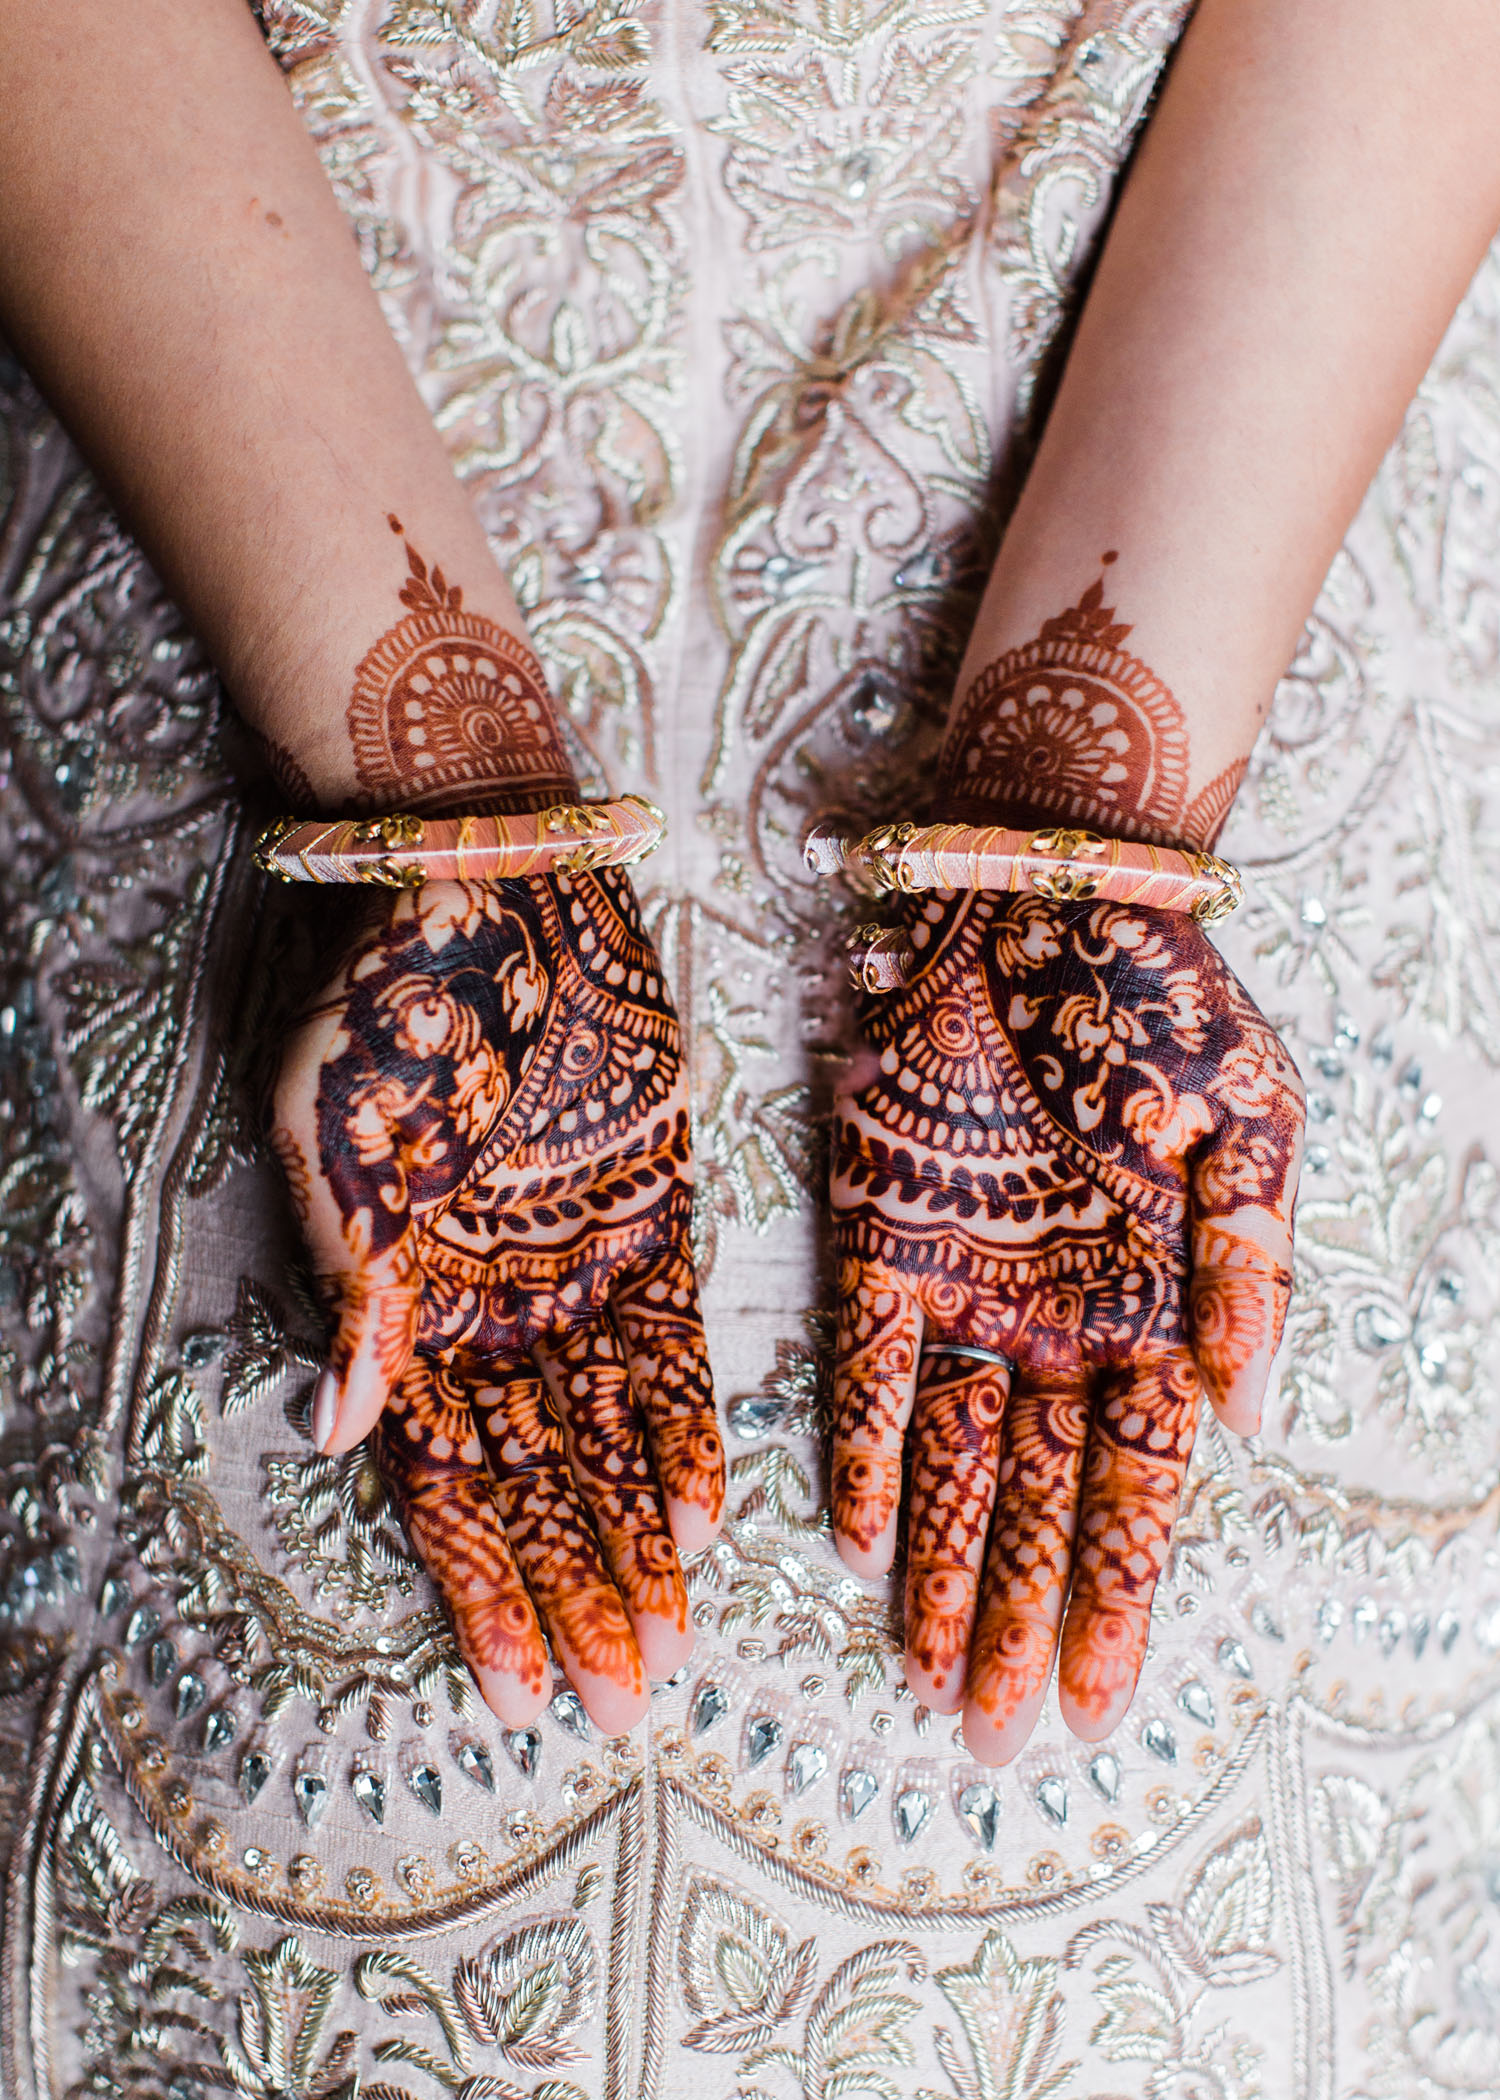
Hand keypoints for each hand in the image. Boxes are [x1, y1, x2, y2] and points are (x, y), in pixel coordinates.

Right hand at [269, 867, 723, 1732]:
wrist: (484, 883)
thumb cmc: (381, 1004)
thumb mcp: (332, 1143)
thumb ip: (351, 1290)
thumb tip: (334, 1430)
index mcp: (405, 1305)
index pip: (444, 1479)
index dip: (481, 1582)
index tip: (516, 1682)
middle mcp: (495, 1309)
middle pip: (539, 1484)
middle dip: (577, 1591)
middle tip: (624, 1699)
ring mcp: (576, 1270)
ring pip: (613, 1439)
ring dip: (638, 1540)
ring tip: (673, 1640)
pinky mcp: (654, 1218)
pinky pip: (676, 1350)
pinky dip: (691, 1431)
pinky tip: (709, 1515)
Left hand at [830, 891, 1303, 1762]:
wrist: (1048, 881)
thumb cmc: (1163, 997)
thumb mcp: (1250, 1125)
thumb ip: (1252, 1268)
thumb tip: (1246, 1417)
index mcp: (1152, 1301)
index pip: (1136, 1482)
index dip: (1119, 1591)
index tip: (1105, 1702)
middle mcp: (1054, 1312)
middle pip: (1034, 1497)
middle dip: (1019, 1616)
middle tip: (997, 1738)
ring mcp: (964, 1279)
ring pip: (949, 1452)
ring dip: (942, 1563)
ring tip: (930, 1679)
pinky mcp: (876, 1227)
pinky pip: (864, 1357)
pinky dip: (861, 1442)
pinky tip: (855, 1536)